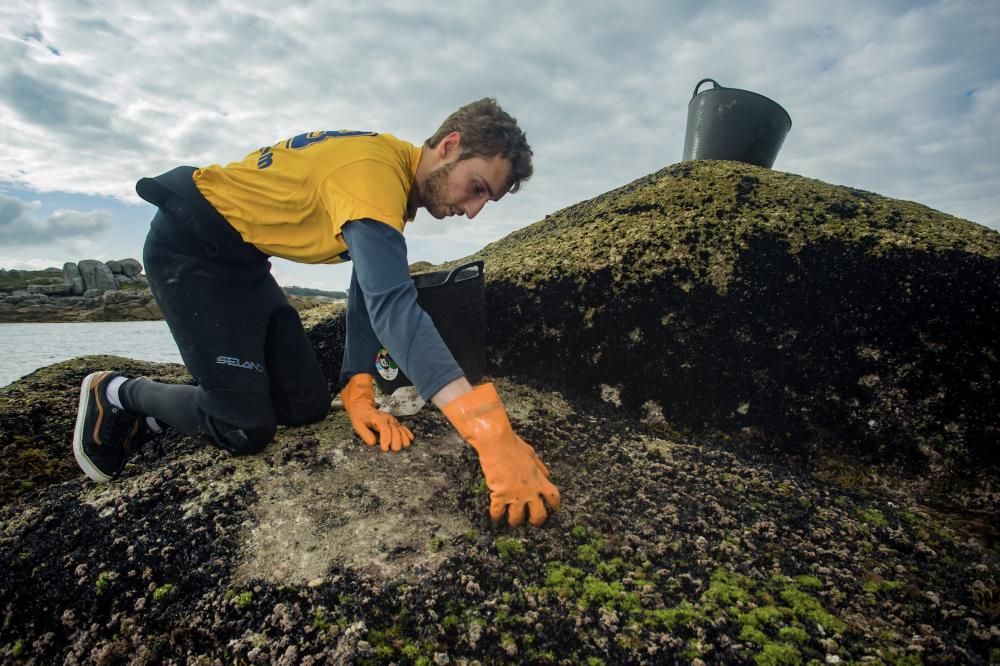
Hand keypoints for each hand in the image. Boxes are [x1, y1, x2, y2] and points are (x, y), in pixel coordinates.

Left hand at [340, 373, 414, 451]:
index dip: (386, 439)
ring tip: (405, 446)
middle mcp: (386, 418)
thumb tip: (373, 443)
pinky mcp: (394, 422)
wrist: (363, 406)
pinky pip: (403, 426)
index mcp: (377, 418)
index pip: (384, 429)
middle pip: (394, 429)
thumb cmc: (360, 416)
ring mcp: (391, 420)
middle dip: (396, 440)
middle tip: (395, 450)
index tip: (385, 449)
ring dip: (403, 437)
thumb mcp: (357, 424)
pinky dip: (407, 432)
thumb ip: (365, 434)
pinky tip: (411, 438)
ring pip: (400, 428)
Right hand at [442, 383, 559, 526]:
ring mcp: (515, 495)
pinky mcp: (499, 495)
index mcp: (539, 480)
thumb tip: (546, 475)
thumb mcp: (532, 455)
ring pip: (518, 518)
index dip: (555, 505)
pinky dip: (496, 516)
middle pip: (539, 514)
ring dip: (515, 521)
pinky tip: (495, 518)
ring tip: (513, 522)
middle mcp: (530, 490)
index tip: (553, 509)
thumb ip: (539, 467)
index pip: (553, 497)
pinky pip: (498, 512)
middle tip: (533, 522)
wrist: (497, 444)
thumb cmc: (514, 446)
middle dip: (537, 521)